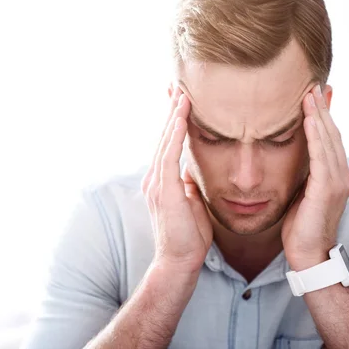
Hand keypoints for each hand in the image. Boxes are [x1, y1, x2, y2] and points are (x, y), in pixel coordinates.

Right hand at [141, 87, 213, 275]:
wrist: (180, 262)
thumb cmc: (189, 237)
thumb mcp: (191, 204)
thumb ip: (188, 185)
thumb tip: (193, 171)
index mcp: (161, 182)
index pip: (167, 145)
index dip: (174, 123)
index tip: (181, 102)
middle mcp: (154, 178)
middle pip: (163, 137)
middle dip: (171, 111)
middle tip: (177, 86)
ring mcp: (156, 183)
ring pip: (165, 140)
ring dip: (174, 115)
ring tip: (182, 92)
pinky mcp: (163, 189)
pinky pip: (170, 153)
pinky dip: (176, 132)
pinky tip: (183, 115)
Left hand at [281, 84, 348, 270]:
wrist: (307, 254)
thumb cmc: (300, 226)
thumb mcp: (301, 193)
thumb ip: (303, 173)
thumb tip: (291, 156)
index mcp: (335, 175)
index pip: (329, 138)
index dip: (321, 115)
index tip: (312, 94)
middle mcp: (341, 175)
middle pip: (331, 133)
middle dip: (321, 108)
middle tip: (312, 84)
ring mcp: (337, 182)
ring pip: (328, 140)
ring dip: (318, 115)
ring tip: (309, 93)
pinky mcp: (328, 189)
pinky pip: (321, 156)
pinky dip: (315, 135)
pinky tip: (307, 118)